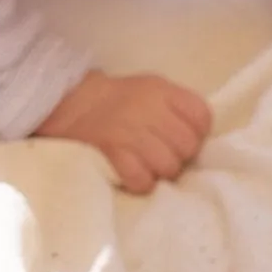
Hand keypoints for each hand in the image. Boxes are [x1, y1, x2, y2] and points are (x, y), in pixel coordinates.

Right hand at [35, 69, 211, 194]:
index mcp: (161, 90)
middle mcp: (148, 108)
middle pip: (187, 146)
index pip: (202, 117)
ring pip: (168, 167)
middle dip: (178, 155)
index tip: (178, 136)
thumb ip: (177, 109)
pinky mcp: (111, 153)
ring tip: (145, 163)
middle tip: (160, 152)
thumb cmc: (118, 102)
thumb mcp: (151, 90)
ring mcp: (129, 131)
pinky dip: (139, 181)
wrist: (69, 104)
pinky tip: (131, 172)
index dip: (196, 133)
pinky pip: (142, 180)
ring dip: (159, 171)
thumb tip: (200, 142)